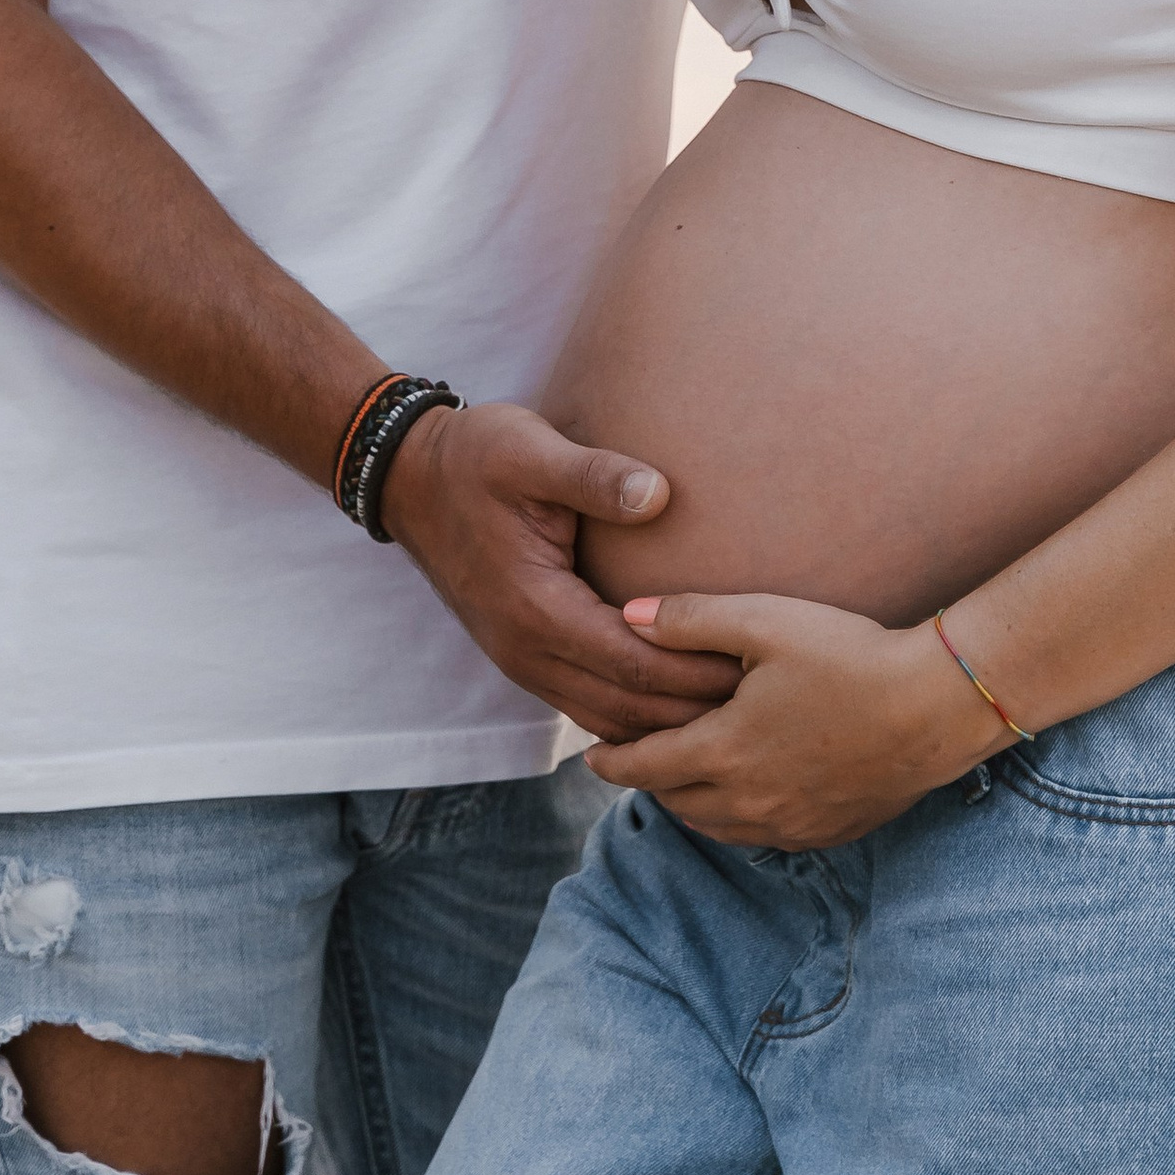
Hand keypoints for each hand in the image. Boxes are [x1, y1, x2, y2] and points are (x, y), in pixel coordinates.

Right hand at [379, 404, 741, 738]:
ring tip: (733, 713)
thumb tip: (660, 494)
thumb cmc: (474, 458)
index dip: (697, 673)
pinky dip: (635, 716)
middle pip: (627, 709)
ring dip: (666, 724)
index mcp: (536, 609)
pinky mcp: (523, 655)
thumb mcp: (530, 450)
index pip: (634, 665)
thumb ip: (594, 475)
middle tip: (765, 704)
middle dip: (694, 713)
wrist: (410, 479)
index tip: (757, 669)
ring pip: (606, 719)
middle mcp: (527, 651)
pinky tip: (675, 707)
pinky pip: (587, 704)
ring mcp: (521, 660)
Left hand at [585, 591, 1009, 847]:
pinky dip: (736, 818)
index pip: (642, 766)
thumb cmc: (849, 655)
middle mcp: (747, 801)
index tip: (589, 755)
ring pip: (715, 826)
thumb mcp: (765, 622)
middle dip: (647, 780)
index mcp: (722, 752)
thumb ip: (690, 618)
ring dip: (689, 802)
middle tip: (633, 756)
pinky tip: (745, 792)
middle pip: (674, 801)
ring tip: (681, 775)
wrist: (935, 707)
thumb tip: (626, 615)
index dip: (609, 761)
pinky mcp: (826, 832)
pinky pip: (761, 837)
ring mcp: (789, 825)